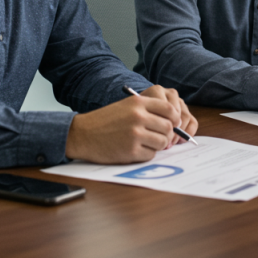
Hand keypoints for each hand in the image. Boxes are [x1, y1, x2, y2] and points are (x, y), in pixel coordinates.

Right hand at [64, 86, 187, 162]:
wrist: (82, 134)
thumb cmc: (105, 120)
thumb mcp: (126, 106)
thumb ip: (148, 110)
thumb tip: (173, 121)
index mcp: (138, 102)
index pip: (169, 109)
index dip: (174, 118)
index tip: (173, 124)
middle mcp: (139, 117)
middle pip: (168, 127)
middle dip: (167, 135)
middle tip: (160, 138)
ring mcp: (135, 134)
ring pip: (162, 142)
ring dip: (158, 145)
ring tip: (146, 143)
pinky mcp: (131, 151)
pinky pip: (151, 155)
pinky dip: (146, 154)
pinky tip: (135, 150)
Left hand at [139, 85, 198, 144]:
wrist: (138, 109)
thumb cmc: (137, 115)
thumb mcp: (138, 116)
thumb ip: (147, 121)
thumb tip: (162, 137)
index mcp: (156, 91)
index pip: (165, 107)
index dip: (163, 123)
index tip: (156, 135)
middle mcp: (170, 94)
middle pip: (177, 112)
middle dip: (172, 131)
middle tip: (165, 142)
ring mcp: (179, 101)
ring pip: (186, 117)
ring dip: (179, 133)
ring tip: (170, 142)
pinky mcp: (186, 110)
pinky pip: (193, 122)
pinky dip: (188, 132)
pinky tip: (179, 140)